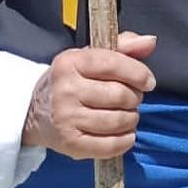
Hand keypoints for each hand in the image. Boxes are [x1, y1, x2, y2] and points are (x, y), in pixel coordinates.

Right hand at [21, 32, 157, 160]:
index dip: (139, 74)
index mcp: (70, 62)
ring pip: (118, 121)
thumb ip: (124, 46)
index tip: (148, 82)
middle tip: (131, 99)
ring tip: (126, 114)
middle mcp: (65, 90)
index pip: (114, 65)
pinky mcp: (69, 144)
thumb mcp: (92, 56)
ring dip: (131, 119)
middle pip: (120, 95)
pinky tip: (123, 133)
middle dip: (135, 98)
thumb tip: (149, 41)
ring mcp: (66, 118)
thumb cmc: (74, 80)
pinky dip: (125, 140)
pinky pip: (110, 146)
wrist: (37, 110)